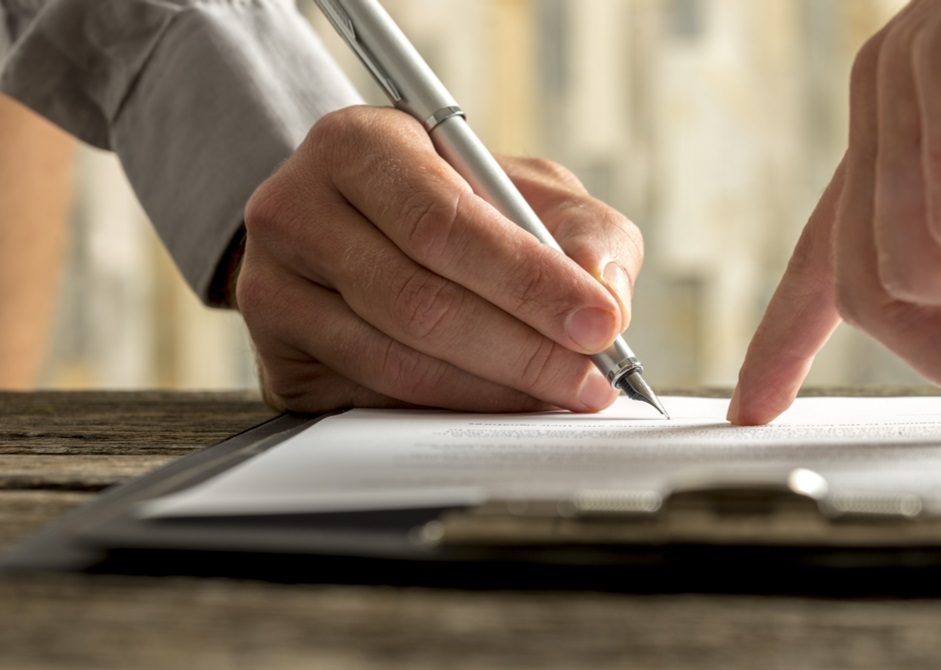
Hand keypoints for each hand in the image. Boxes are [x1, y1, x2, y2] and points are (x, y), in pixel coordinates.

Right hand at [236, 106, 641, 412]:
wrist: (358, 228)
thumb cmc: (455, 204)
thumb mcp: (525, 189)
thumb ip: (581, 230)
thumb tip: (605, 296)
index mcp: (357, 145)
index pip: (443, 222)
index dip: (527, 280)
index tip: (600, 323)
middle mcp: (296, 211)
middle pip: (417, 300)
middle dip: (522, 350)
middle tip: (590, 380)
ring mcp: (273, 291)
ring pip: (394, 362)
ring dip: (491, 390)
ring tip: (558, 395)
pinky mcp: (277, 359)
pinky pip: (372, 401)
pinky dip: (448, 410)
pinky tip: (499, 405)